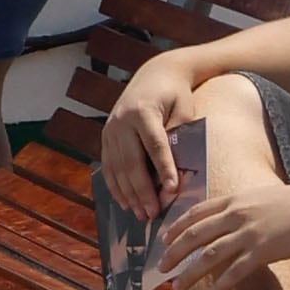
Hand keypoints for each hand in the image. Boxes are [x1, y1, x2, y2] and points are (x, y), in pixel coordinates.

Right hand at [99, 54, 204, 215]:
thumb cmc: (176, 95)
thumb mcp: (184, 111)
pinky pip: (108, 166)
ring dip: (128, 193)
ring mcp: (110, 128)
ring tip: (141, 214)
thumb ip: (179, 138)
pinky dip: (116, 186)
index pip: (154, 144)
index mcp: (143, 110)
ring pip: (117, 167)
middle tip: (154, 213)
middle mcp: (122, 120)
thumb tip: (176, 174)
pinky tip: (125, 202)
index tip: (172, 190)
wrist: (155, 74)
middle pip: (132, 160)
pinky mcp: (105, 136)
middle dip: (143, 190)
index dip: (163, 168)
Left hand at [154, 155, 289, 289]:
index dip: (177, 228)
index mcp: (234, 200)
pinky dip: (218, 288)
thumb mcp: (260, 197)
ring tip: (176, 287)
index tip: (165, 240)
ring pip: (208, 256)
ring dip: (189, 274)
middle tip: (161, 268)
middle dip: (174, 253)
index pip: (195, 213)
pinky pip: (234, 273)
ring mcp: (248, 233)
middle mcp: (235, 214)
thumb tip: (227, 217)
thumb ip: (240, 206)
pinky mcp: (263, 251)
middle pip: (195, 235)